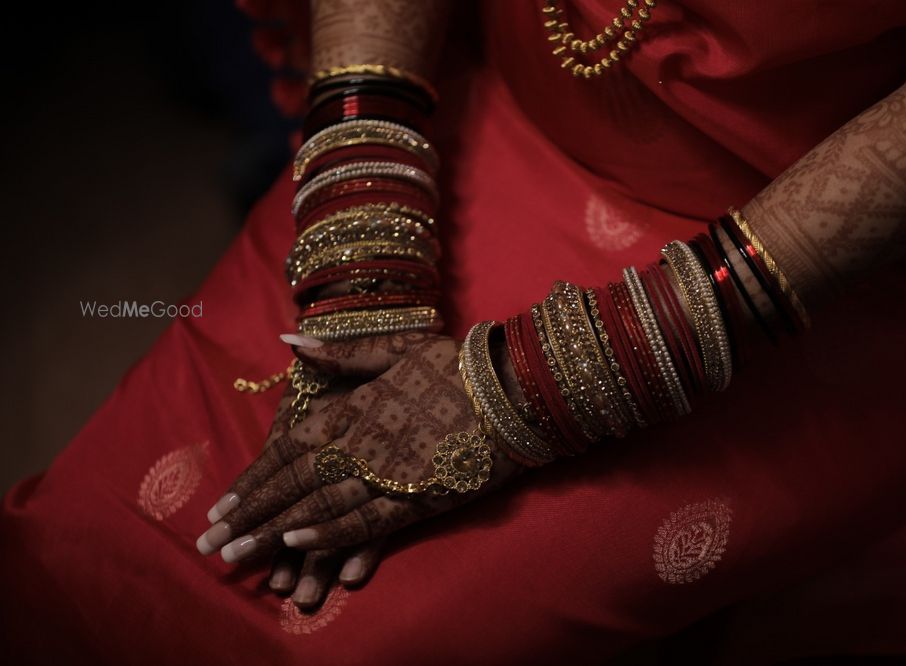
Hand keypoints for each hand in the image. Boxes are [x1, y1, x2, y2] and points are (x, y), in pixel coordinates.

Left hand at [197, 332, 523, 605]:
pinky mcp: (417, 499)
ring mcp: (387, 474)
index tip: (220, 505)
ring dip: (275, 533)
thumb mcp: (396, 348)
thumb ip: (342, 352)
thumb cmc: (454, 366)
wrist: (513, 390)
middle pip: (293, 485)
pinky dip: (330, 534)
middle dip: (249, 516)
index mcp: (353, 408)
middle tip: (211, 545)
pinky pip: (366, 522)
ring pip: (319, 508)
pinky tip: (299, 546)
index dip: (251, 478)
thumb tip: (291, 339)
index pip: (288, 449)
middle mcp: (360, 443)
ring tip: (239, 556)